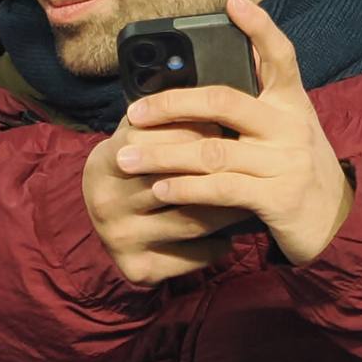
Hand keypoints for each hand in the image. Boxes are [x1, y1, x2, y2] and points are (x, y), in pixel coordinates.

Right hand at [84, 123, 249, 285]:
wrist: (110, 217)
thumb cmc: (138, 166)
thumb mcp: (139, 134)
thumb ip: (167, 114)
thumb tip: (223, 92)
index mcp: (104, 162)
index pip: (157, 141)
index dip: (198, 131)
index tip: (228, 127)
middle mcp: (106, 202)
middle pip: (178, 182)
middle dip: (221, 170)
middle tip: (256, 162)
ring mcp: (121, 238)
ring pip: (193, 220)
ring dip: (231, 208)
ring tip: (254, 195)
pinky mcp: (138, 268)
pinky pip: (193, 255)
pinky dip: (219, 245)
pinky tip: (231, 235)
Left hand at [110, 0, 355, 266]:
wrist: (338, 223)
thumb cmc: (295, 170)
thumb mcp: (286, 129)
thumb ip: (256, 104)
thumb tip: (201, 78)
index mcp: (292, 102)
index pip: (280, 55)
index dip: (259, 27)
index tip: (232, 1)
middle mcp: (291, 125)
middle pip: (223, 101)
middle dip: (171, 104)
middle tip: (133, 112)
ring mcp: (285, 162)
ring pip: (212, 151)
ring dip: (162, 156)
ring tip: (126, 159)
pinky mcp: (278, 198)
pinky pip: (220, 189)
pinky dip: (184, 189)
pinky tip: (159, 188)